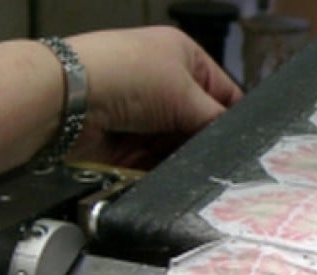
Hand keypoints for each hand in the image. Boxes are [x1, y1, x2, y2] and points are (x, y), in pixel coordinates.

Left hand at [67, 26, 243, 168]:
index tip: (247, 145)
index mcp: (183, 56)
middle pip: (201, 124)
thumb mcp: (187, 93)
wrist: (68, 99)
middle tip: (219, 160)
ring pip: (180, 147)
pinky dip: (165, 171)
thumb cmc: (129, 76)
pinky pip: (157, 163)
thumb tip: (237, 142)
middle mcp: (164, 82)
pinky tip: (173, 176)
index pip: (224, 92)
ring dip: (184, 158)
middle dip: (206, 142)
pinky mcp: (128, 143)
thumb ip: (217, 120)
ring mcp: (144, 114)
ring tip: (191, 167)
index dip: (236, 119)